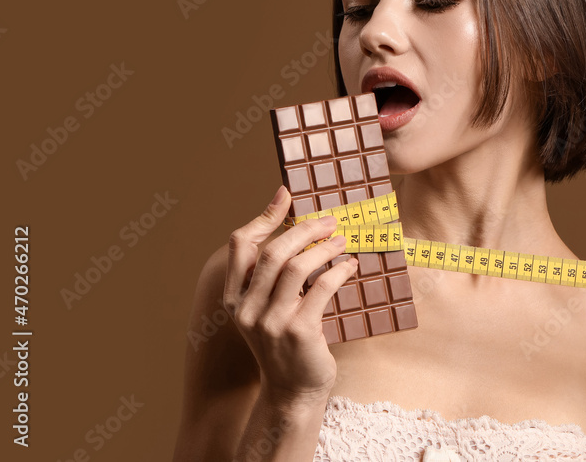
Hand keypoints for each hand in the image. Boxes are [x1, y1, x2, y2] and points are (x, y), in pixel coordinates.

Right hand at [223, 186, 358, 405]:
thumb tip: (295, 231)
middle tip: (330, 220)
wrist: (292, 391)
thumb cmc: (285, 344)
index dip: (263, 216)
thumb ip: (272, 278)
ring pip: (297, 267)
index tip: (285, 194)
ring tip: (343, 240)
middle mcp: (247, 310)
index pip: (240, 245)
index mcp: (235, 299)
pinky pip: (321, 288)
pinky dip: (339, 271)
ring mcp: (271, 322)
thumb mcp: (267, 310)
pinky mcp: (299, 331)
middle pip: (273, 252)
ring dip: (324, 248)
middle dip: (304, 229)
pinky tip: (351, 266)